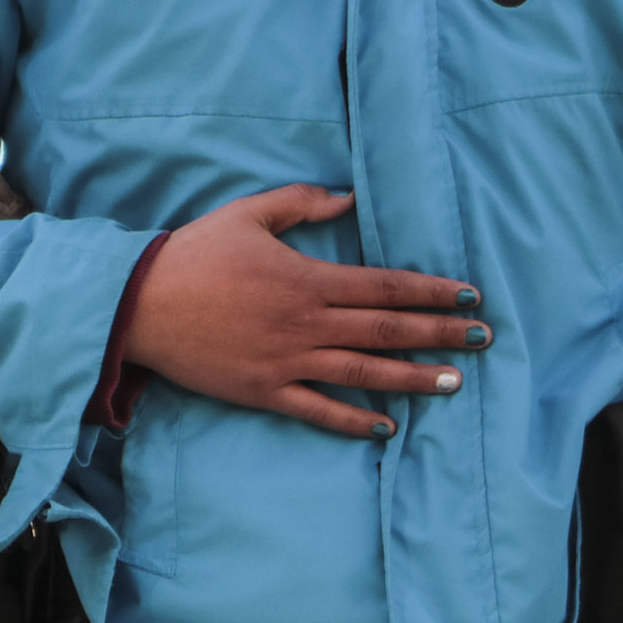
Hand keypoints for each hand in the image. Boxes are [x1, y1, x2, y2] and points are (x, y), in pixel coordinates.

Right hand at [125, 184, 484, 438]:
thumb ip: (301, 204)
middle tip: (483, 340)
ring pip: (364, 373)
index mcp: (308, 279)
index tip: (468, 296)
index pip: (386, 287)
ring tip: (455, 385)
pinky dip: (353, 420)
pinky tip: (386, 427)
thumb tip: (348, 196)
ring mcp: (287, 361)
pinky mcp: (264, 391)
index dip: (431, 291)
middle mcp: (306, 323)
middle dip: (440, 335)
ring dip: (413, 379)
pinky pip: (317, 410)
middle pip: (387, 331)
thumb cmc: (194, 254)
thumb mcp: (248, 214)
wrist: (140, 304)